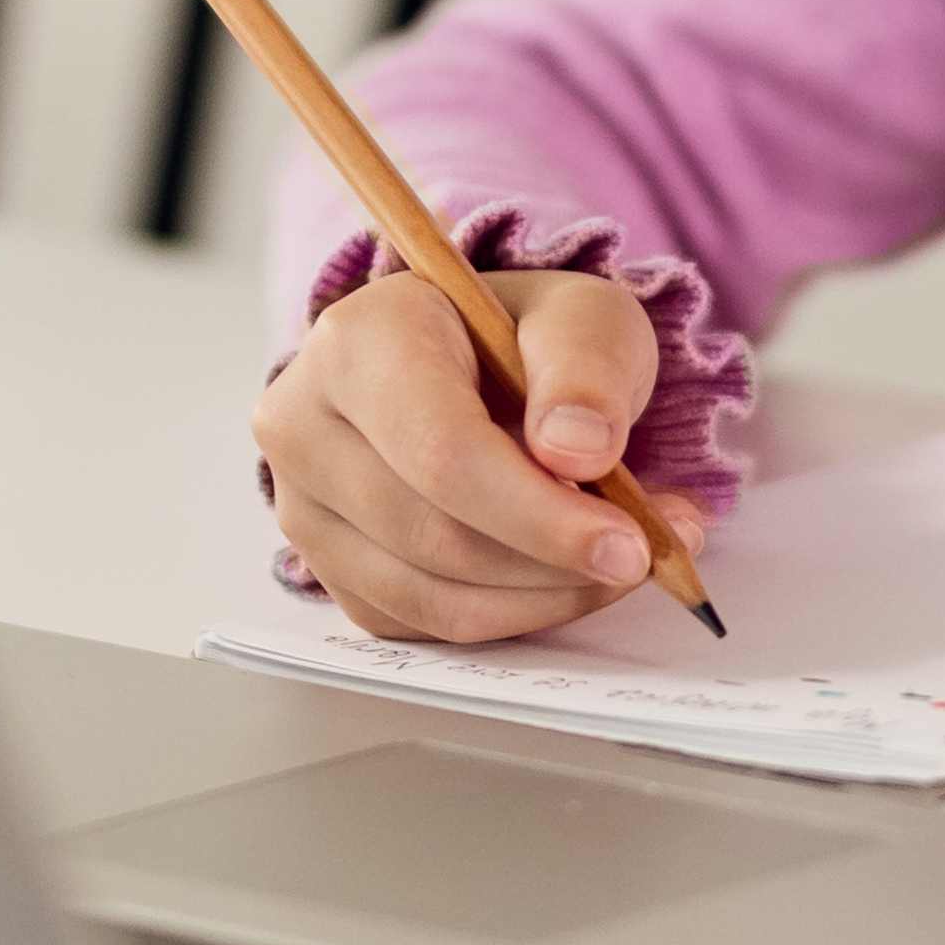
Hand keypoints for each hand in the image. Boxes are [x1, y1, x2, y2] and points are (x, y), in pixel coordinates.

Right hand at [253, 265, 704, 644]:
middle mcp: (302, 423)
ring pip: (429, 597)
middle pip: (434, 536)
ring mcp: (303, 503)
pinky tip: (558, 572)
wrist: (475, 365)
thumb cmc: (525, 339)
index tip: (629, 545)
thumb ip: (587, 370)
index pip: (442, 453)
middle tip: (641, 555)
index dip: (539, 514)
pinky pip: (423, 626)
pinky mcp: (326, 567)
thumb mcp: (584, 318)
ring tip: (615, 560)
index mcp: (359, 341)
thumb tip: (575, 450)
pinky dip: (507, 615)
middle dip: (552, 562)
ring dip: (540, 598)